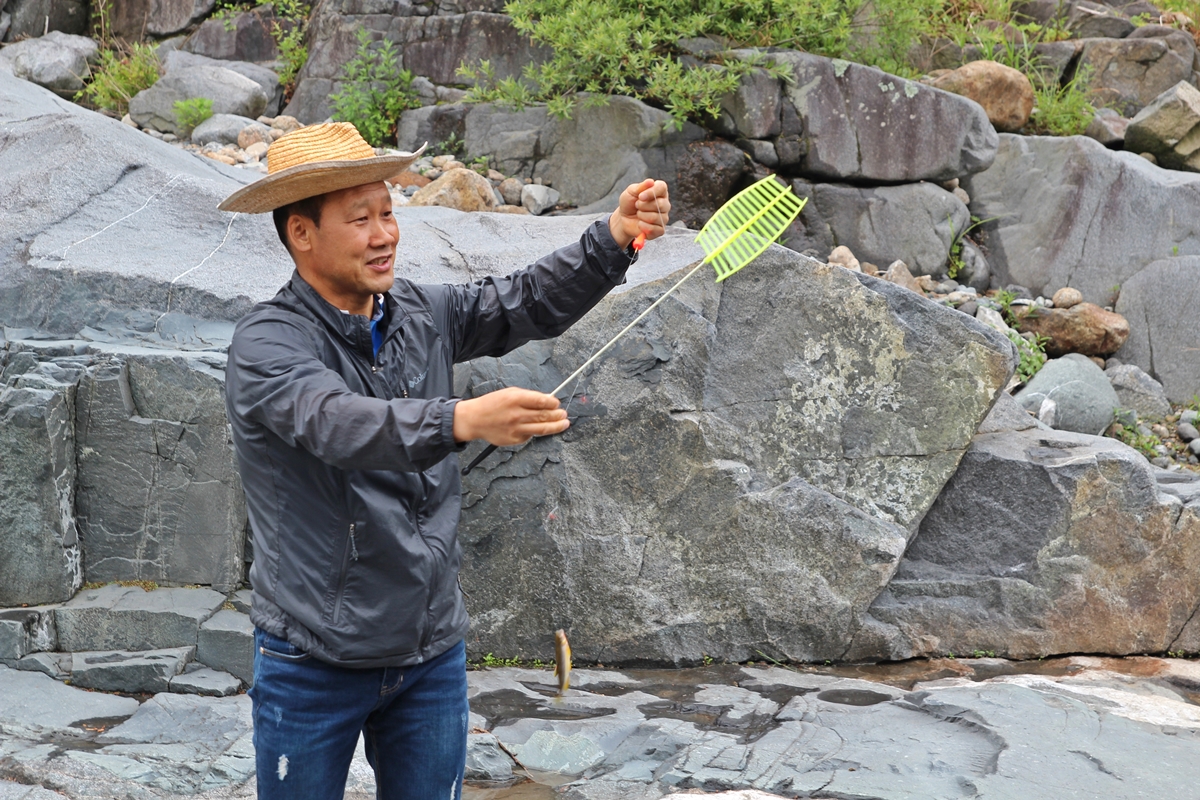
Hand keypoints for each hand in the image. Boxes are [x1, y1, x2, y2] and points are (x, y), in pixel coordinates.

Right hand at [453, 387, 568, 444]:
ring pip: (542, 429)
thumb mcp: (509, 393)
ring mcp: (516, 429)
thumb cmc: (493, 404)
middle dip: (558, 415)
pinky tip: (537, 428)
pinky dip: (535, 431)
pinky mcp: (514, 440)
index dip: (553, 403)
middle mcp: (516, 414)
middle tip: (564, 414)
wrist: (474, 419)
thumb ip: (528, 397)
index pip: (541, 401)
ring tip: (564, 423)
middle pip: (544, 416)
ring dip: (556, 426)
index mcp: (515, 399)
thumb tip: (548, 401)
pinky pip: (530, 436)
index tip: (557, 403)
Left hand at [608, 179, 670, 249]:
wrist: (623, 219)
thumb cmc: (629, 203)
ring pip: (656, 217)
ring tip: (638, 214)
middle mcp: (665, 204)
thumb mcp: (631, 192)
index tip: (640, 196)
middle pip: (661, 204)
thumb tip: (650, 182)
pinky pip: (655, 229)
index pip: (662, 187)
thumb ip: (641, 187)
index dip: (651, 192)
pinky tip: (640, 224)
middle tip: (637, 205)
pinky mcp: (660, 230)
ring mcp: (664, 217)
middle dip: (644, 206)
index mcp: (659, 191)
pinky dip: (643, 227)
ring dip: (642, 216)